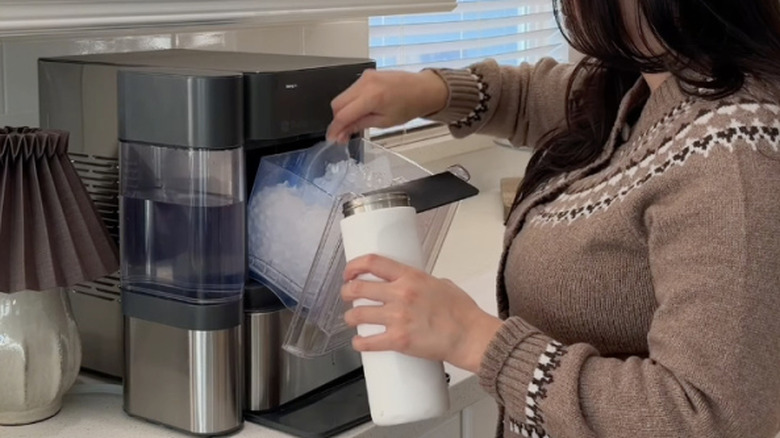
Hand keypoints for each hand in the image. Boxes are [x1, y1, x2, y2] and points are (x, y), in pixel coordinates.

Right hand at [327, 69, 448, 142]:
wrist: (423, 89)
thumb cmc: (409, 106)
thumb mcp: (384, 122)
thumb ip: (359, 125)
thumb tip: (342, 133)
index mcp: (372, 97)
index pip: (343, 114)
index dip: (335, 128)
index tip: (332, 138)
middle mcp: (366, 83)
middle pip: (337, 103)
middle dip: (338, 120)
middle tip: (343, 134)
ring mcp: (365, 76)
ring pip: (343, 96)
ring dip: (344, 111)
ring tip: (353, 123)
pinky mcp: (367, 74)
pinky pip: (351, 90)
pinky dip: (351, 102)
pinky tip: (359, 111)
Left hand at [341, 255, 502, 372]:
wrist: (471, 336)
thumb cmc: (462, 313)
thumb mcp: (442, 284)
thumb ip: (423, 282)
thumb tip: (413, 285)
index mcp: (411, 277)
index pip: (372, 262)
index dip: (353, 266)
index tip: (349, 272)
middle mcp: (400, 294)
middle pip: (358, 288)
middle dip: (346, 292)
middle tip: (347, 296)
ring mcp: (398, 318)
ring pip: (357, 315)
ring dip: (350, 318)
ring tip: (352, 320)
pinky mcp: (398, 340)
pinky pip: (367, 342)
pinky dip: (358, 343)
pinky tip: (359, 342)